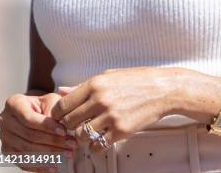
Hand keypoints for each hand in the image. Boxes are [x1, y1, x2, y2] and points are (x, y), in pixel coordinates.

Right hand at [0, 92, 78, 171]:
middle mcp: (5, 121)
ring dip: (49, 155)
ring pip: (27, 150)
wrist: (33, 110)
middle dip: (52, 141)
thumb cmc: (43, 104)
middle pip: (29, 135)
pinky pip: (23, 162)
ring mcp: (5, 137)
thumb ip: (53, 111)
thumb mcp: (50, 100)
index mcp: (13, 103)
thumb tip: (62, 127)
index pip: (29, 118)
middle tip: (71, 144)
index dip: (47, 126)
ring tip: (67, 154)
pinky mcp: (8, 152)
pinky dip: (39, 166)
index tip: (64, 131)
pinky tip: (53, 166)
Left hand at [50, 67, 177, 152]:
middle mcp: (100, 99)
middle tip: (76, 125)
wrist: (163, 89)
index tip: (61, 117)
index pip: (63, 104)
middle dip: (69, 126)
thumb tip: (62, 90)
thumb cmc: (137, 80)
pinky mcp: (121, 130)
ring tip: (90, 131)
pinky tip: (101, 138)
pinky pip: (97, 145)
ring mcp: (110, 116)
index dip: (58, 114)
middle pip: (69, 122)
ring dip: (82, 136)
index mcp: (95, 84)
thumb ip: (84, 85)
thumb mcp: (109, 75)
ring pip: (81, 135)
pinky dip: (95, 146)